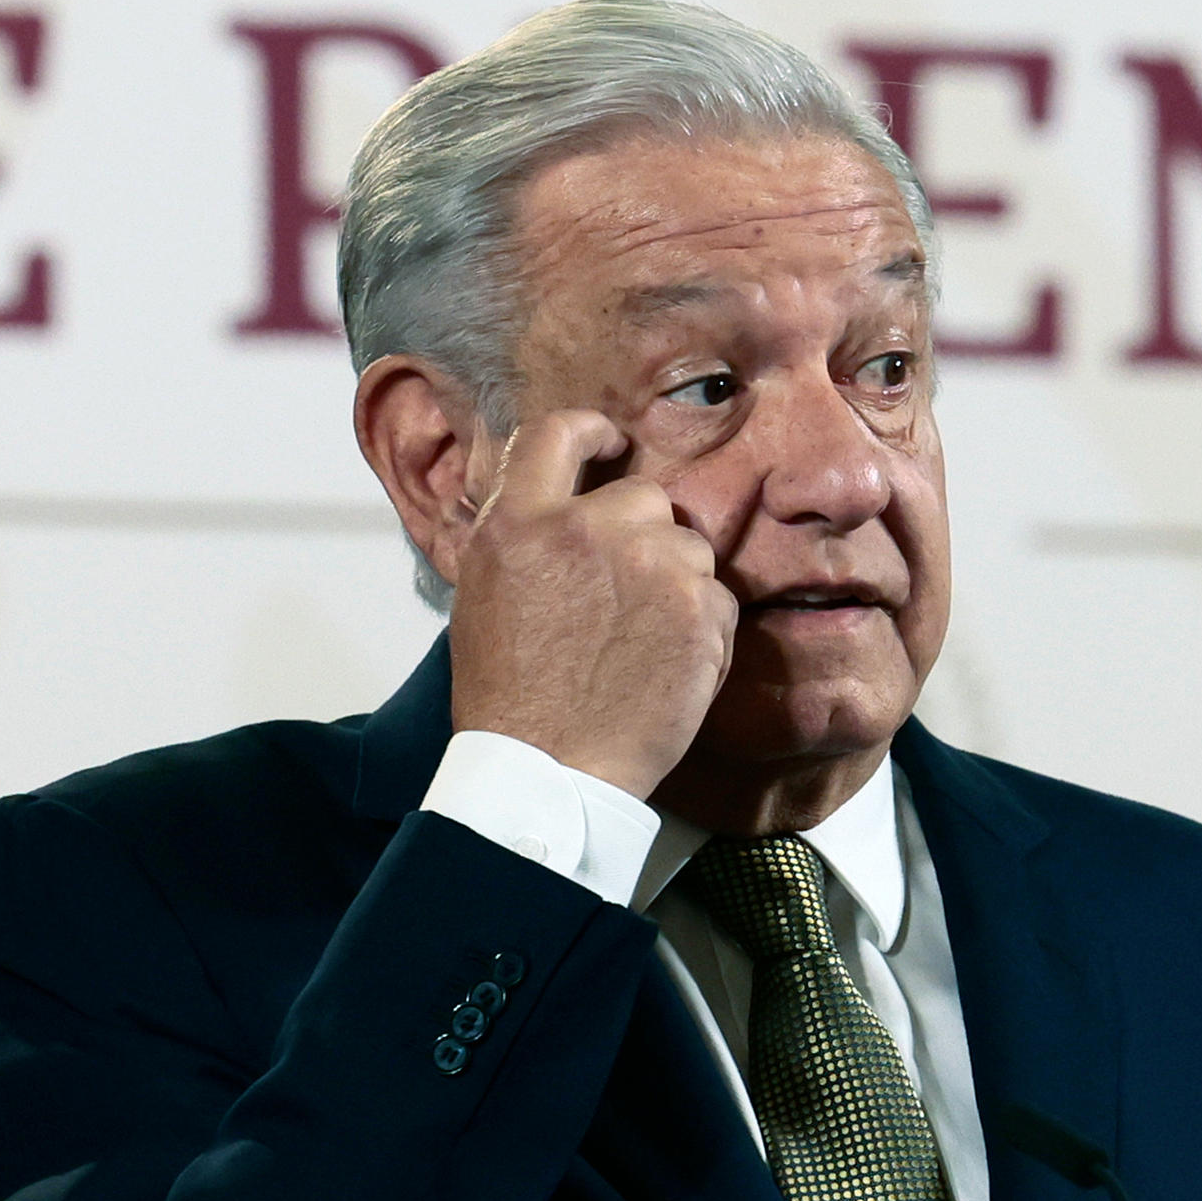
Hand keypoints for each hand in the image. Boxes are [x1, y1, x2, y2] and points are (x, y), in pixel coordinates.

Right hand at [447, 410, 738, 797]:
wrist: (549, 768)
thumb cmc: (509, 694)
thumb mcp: (483, 592)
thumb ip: (522, 533)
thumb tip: (559, 501)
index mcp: (519, 522)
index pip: (560, 433)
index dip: (594, 433)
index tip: (612, 445)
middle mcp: (586, 528)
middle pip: (644, 496)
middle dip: (643, 535)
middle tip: (622, 594)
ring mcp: (650, 565)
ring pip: (689, 547)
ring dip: (675, 583)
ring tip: (638, 642)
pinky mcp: (699, 609)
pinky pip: (718, 597)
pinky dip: (702, 628)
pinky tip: (663, 666)